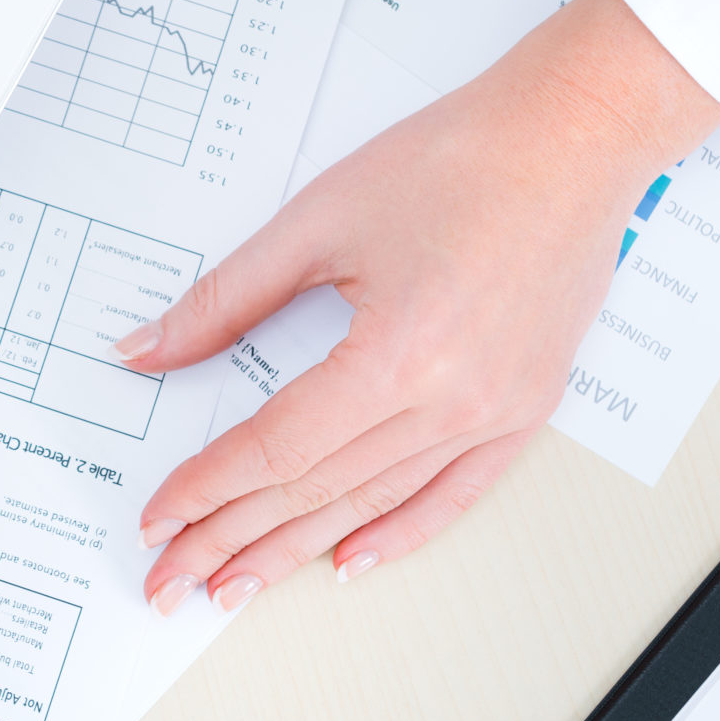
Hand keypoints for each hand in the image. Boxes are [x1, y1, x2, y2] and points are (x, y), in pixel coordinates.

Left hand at [117, 0, 719, 610]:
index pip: (277, 449)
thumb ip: (224, 300)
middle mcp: (453, 401)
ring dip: (298, 548)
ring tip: (237, 581)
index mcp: (397, 354)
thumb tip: (149, 350)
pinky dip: (398, 533)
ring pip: (375, 502)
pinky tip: (349, 561)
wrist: (569, 138)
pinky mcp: (524, 408)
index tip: (160, 515)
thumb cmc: (458, 160)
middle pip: (318, 490)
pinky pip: (453, 494)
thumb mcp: (315, 221)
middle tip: (173, 577)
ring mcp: (497, 413)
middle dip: (233, 538)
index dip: (208, 488)